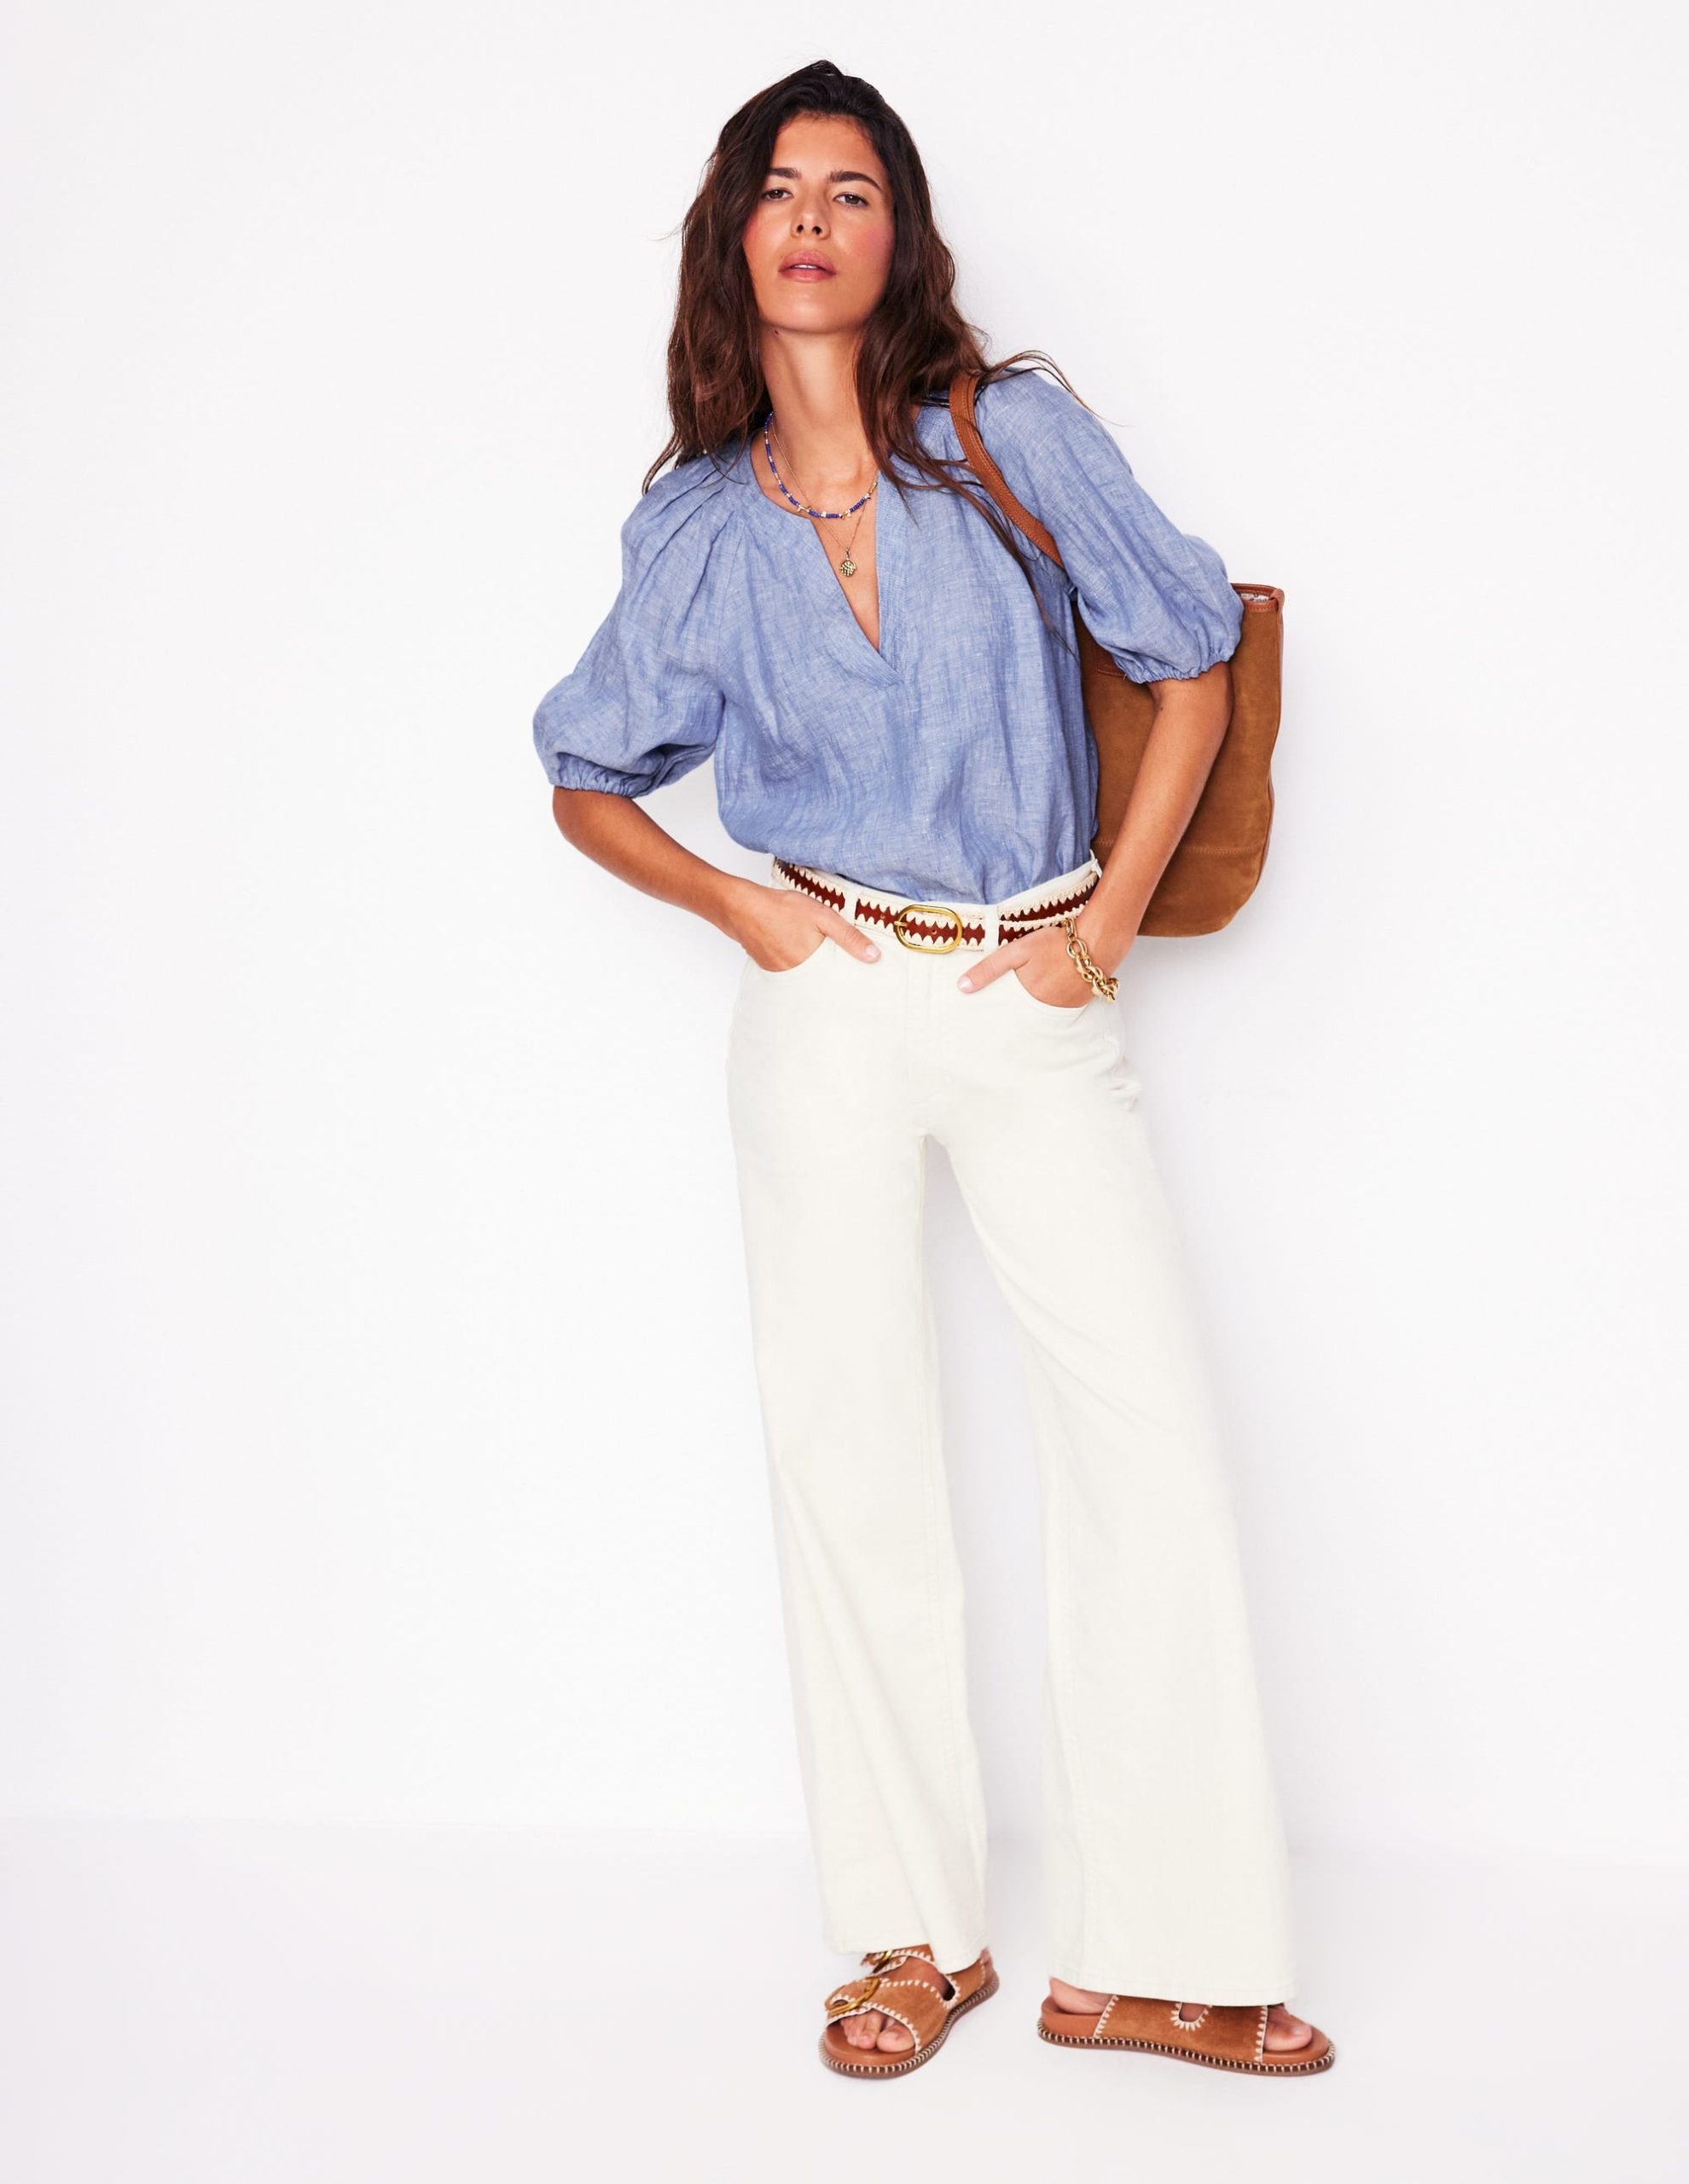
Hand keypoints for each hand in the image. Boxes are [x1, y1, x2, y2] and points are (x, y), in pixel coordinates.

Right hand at [726, 880, 880, 972]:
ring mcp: (781, 974)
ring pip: (806, 977)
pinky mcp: (770, 969)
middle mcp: (797, 976)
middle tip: (844, 969)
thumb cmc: (781, 909)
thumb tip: (874, 957)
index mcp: (813, 966)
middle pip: (822, 981)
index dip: (849, 977)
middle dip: (833, 976)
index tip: (862, 979)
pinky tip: (797, 949)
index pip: (838, 981)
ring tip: (818, 956)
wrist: (741, 908)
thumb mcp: (822, 917)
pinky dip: (799, 964)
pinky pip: (791, 971)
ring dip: (814, 969)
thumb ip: (849, 937)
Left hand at [958, 922, 1092, 1007]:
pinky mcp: (1079, 1004)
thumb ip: (989, 969)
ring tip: (1042, 983)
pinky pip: (1062, 1006)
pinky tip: (1058, 983)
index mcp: (1026, 998)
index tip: (988, 1015)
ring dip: (1039, 1001)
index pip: (1006, 1012)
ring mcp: (1063, 1008)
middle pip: (1025, 1011)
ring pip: (1044, 1009)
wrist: (1096, 943)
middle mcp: (1044, 1009)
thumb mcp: (1016, 951)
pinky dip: (1057, 998)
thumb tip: (962, 987)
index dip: (999, 1010)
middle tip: (1020, 993)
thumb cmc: (1055, 943)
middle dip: (1019, 1004)